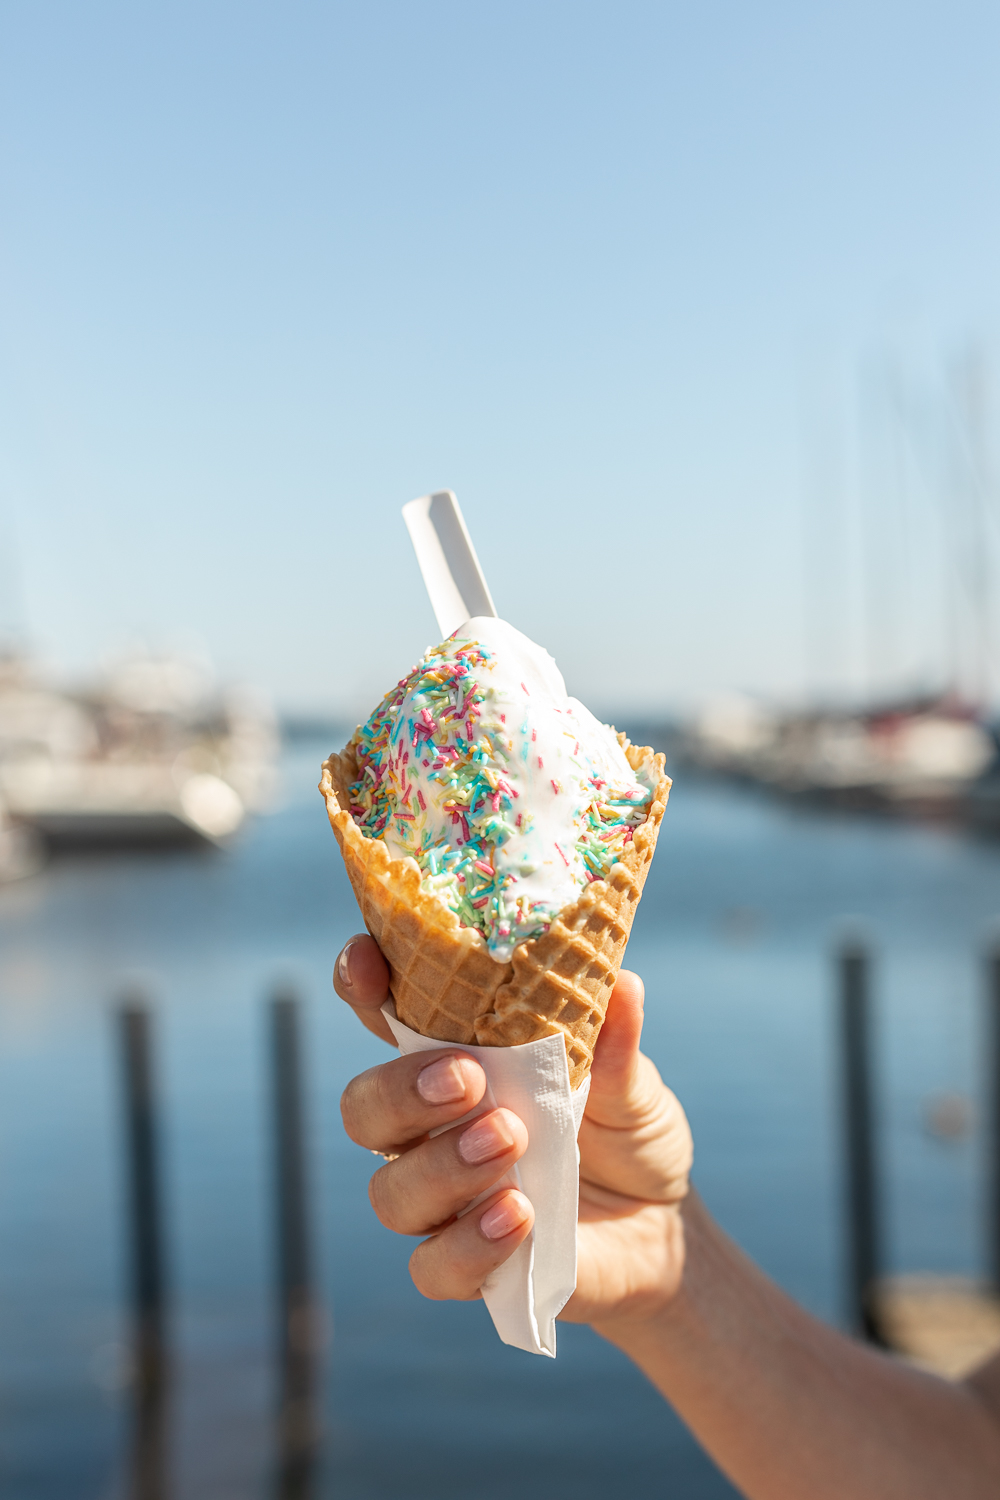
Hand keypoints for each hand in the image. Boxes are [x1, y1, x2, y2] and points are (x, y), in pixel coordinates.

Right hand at [335, 934, 692, 1330]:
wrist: (663, 1226)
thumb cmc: (629, 1134)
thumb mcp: (634, 1084)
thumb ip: (616, 1044)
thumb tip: (623, 983)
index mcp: (456, 1059)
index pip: (383, 1014)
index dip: (361, 985)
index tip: (373, 964)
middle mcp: (431, 1127)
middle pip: (364, 1107)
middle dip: (400, 1090)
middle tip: (466, 1078)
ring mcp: (443, 1200)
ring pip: (391, 1191)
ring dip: (443, 1165)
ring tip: (510, 1142)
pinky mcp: (467, 1266)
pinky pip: (433, 1267)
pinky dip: (468, 1244)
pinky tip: (518, 1218)